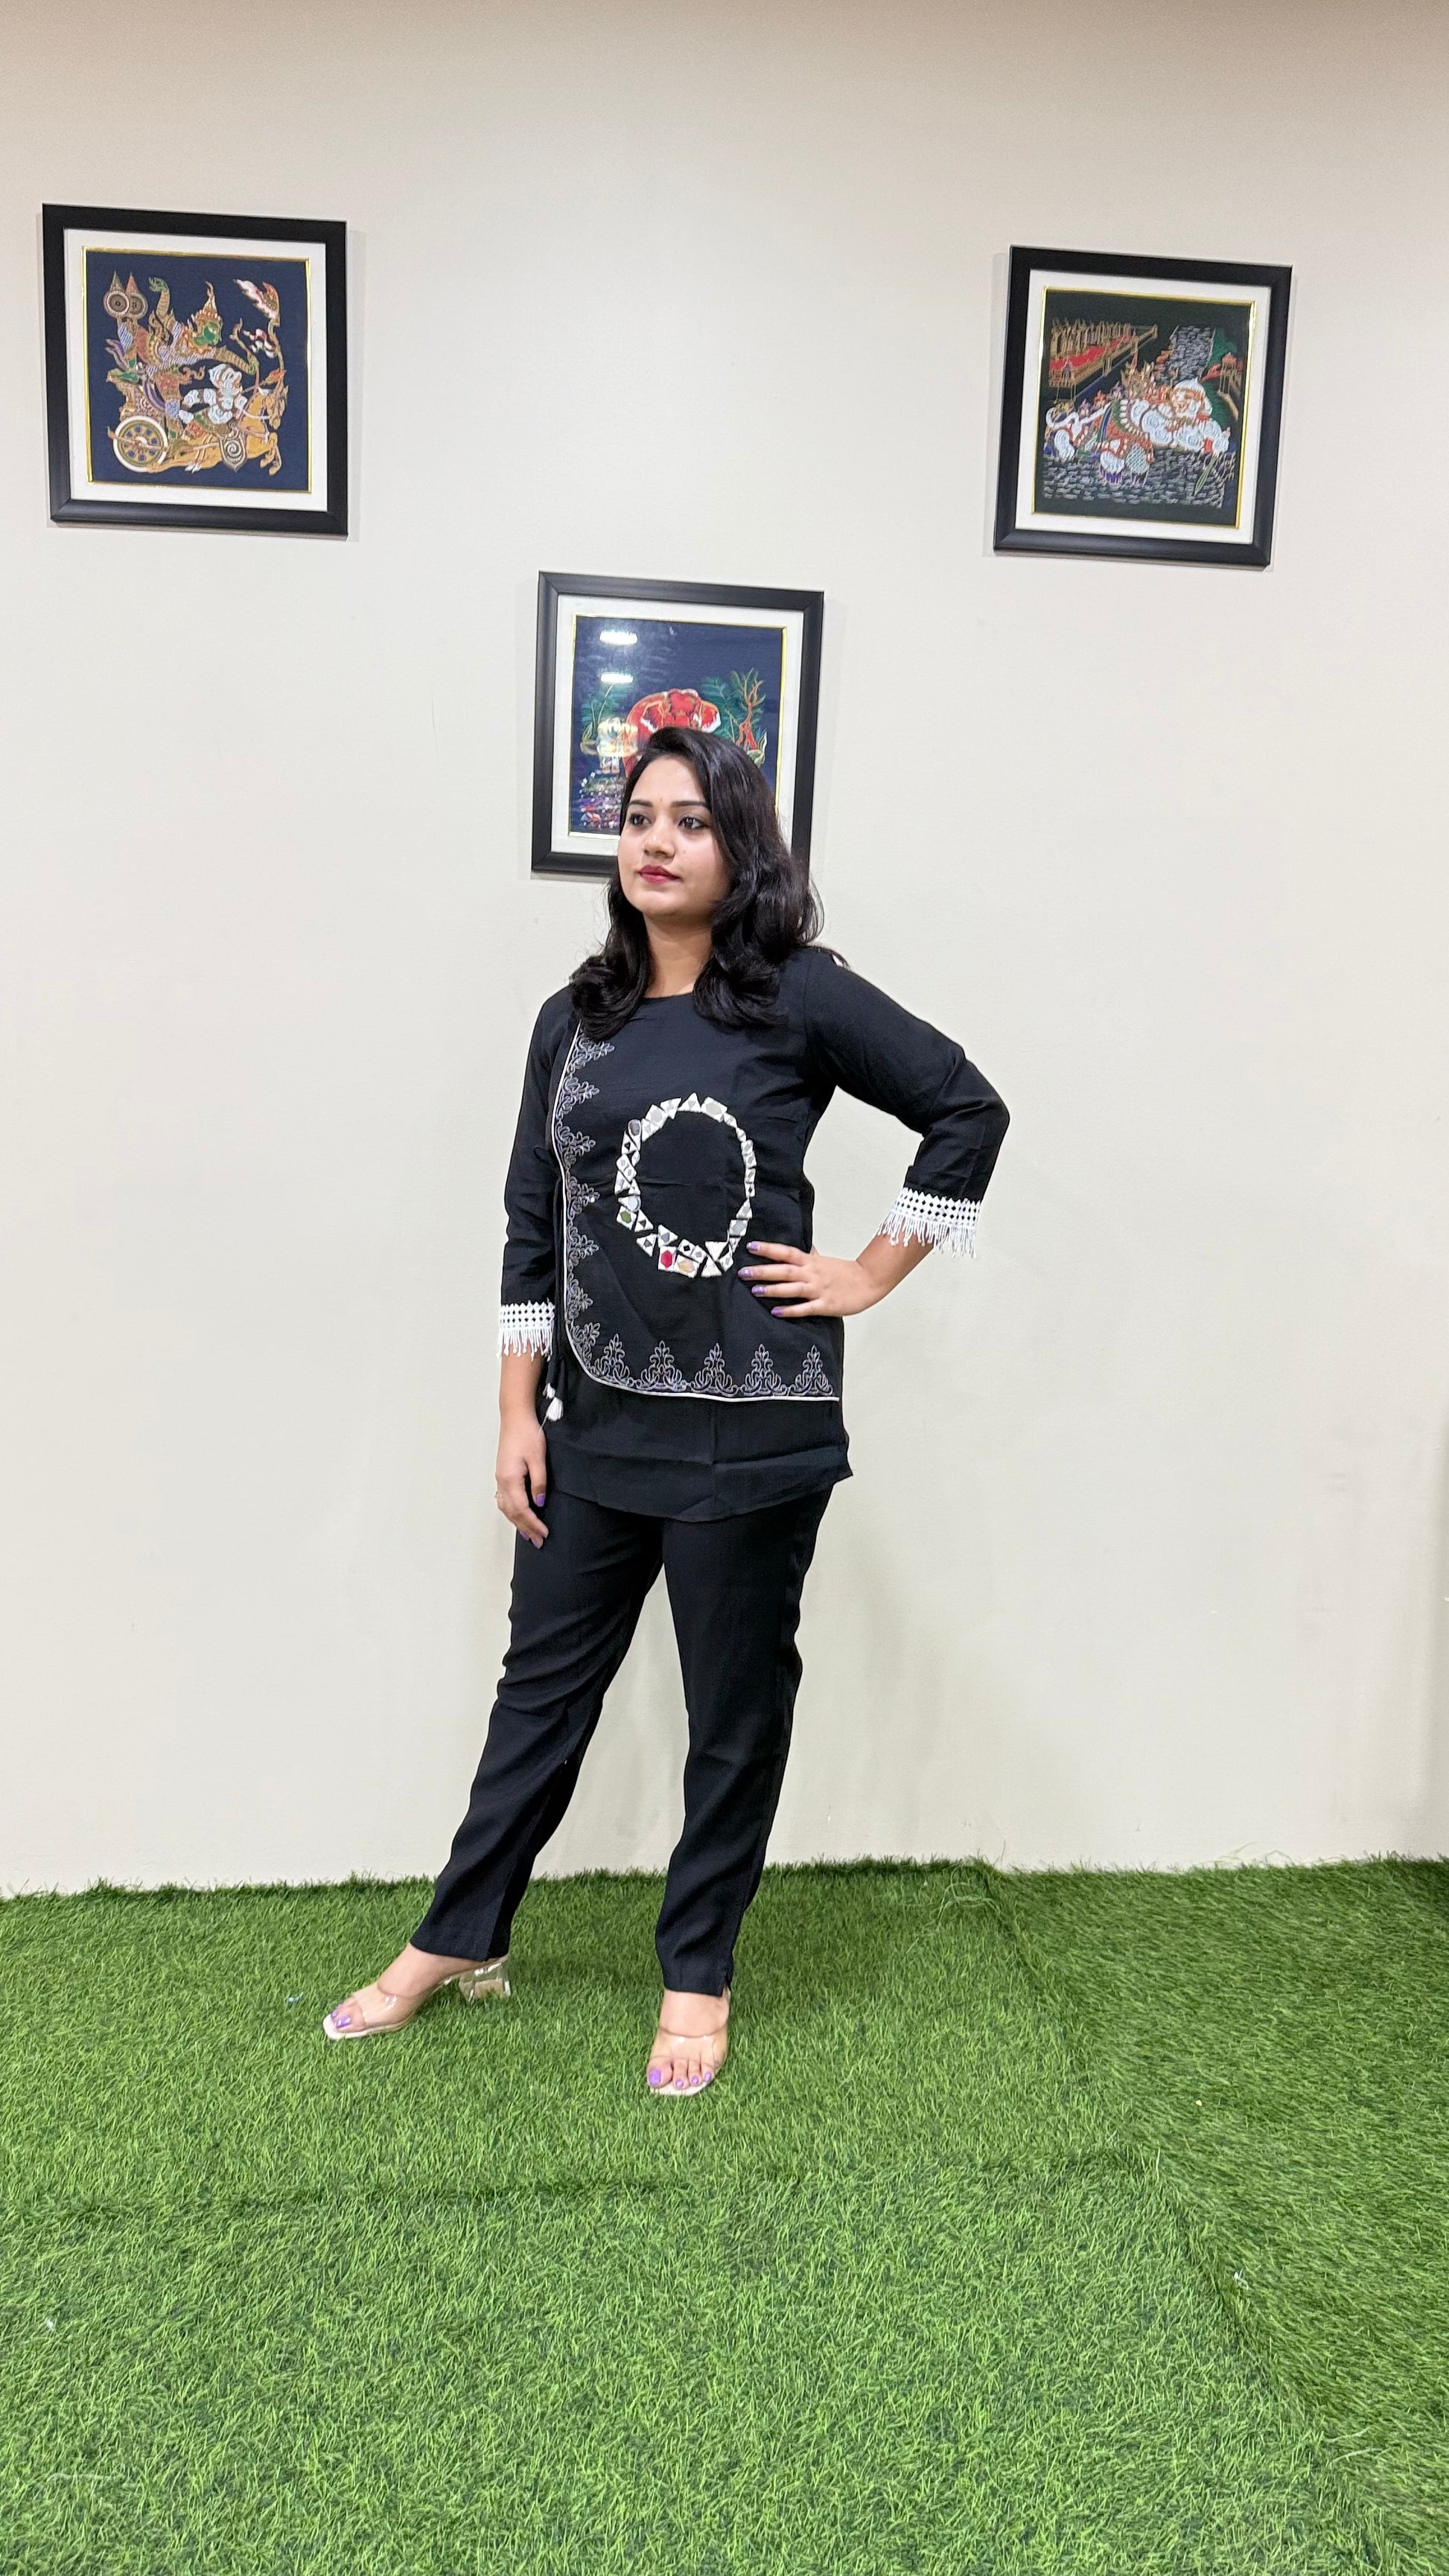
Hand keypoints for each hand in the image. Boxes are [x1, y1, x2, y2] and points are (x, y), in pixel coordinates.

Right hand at [496, 1408, 548, 1546]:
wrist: (515, 1417)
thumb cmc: (527, 1434)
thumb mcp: (538, 1458)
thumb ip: (539, 1481)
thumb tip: (540, 1502)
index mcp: (510, 1479)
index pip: (521, 1509)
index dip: (533, 1523)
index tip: (544, 1533)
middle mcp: (501, 1481)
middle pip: (512, 1512)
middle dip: (525, 1528)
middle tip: (538, 1542)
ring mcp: (500, 1478)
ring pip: (505, 1508)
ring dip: (517, 1522)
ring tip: (528, 1534)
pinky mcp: (502, 1474)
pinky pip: (504, 1500)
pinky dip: (511, 1512)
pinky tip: (518, 1515)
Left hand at [739, 1239, 889, 1319]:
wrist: (869, 1281)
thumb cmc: (846, 1272)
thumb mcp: (825, 1261)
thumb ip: (812, 1256)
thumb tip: (803, 1248)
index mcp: (811, 1262)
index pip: (786, 1252)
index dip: (768, 1249)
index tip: (751, 1246)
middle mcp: (812, 1274)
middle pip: (784, 1270)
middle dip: (763, 1271)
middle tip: (744, 1272)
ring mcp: (818, 1289)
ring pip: (792, 1288)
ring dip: (773, 1289)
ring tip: (755, 1290)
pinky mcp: (825, 1305)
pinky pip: (805, 1308)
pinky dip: (791, 1310)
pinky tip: (776, 1311)